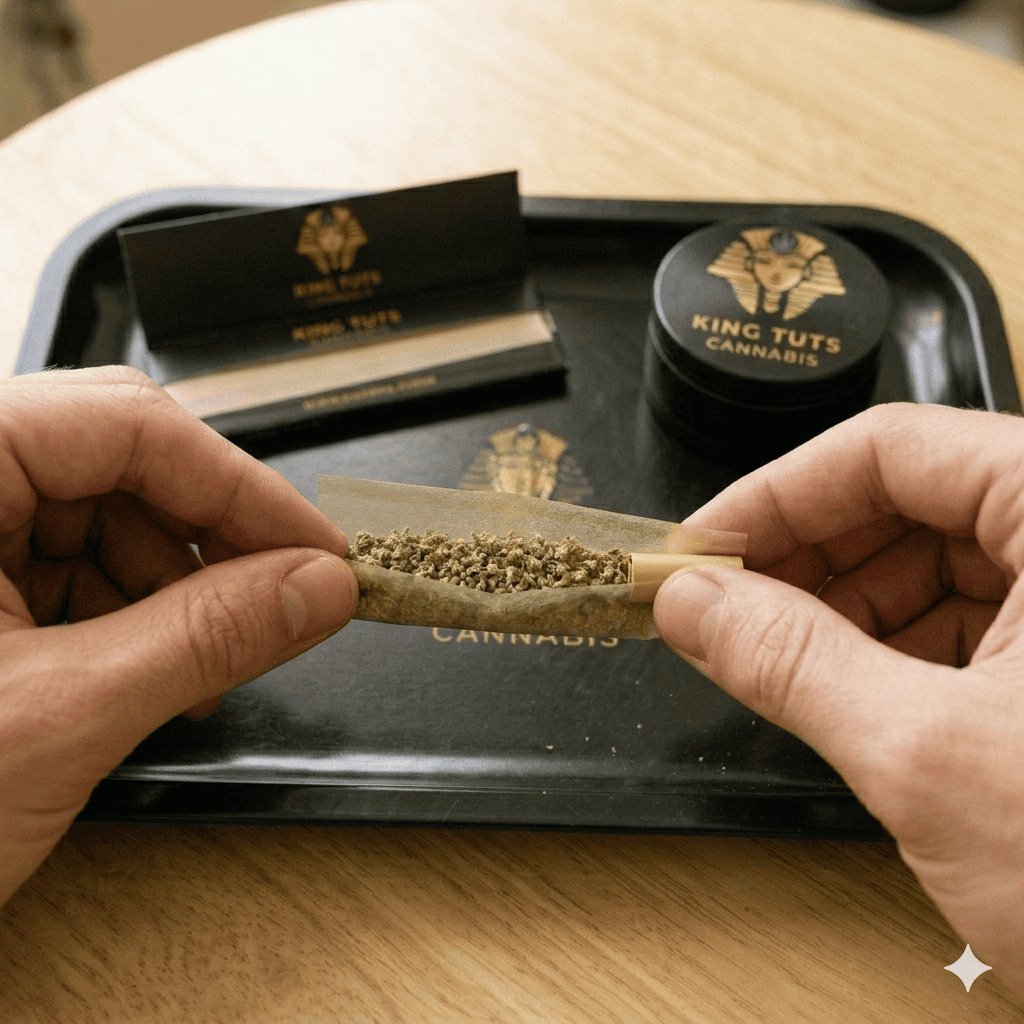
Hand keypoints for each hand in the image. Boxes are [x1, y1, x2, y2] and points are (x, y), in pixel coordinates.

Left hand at [0, 367, 357, 904]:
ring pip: (100, 514)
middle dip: (207, 539)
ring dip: (172, 585)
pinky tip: (150, 669)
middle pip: (117, 463)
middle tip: (279, 598)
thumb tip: (316, 588)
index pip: (127, 424)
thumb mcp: (56, 718)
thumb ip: (205, 639)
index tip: (316, 549)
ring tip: (202, 664)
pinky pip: (67, 562)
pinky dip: (127, 611)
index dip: (241, 487)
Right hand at [653, 403, 1023, 994]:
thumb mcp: (930, 757)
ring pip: (934, 567)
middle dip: (804, 559)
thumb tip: (693, 603)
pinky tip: (845, 693)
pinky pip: (967, 624)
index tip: (701, 548)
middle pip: (910, 503)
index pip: (891, 449)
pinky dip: (891, 652)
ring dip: (841, 611)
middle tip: (721, 610)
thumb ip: (791, 663)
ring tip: (773, 660)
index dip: (776, 496)